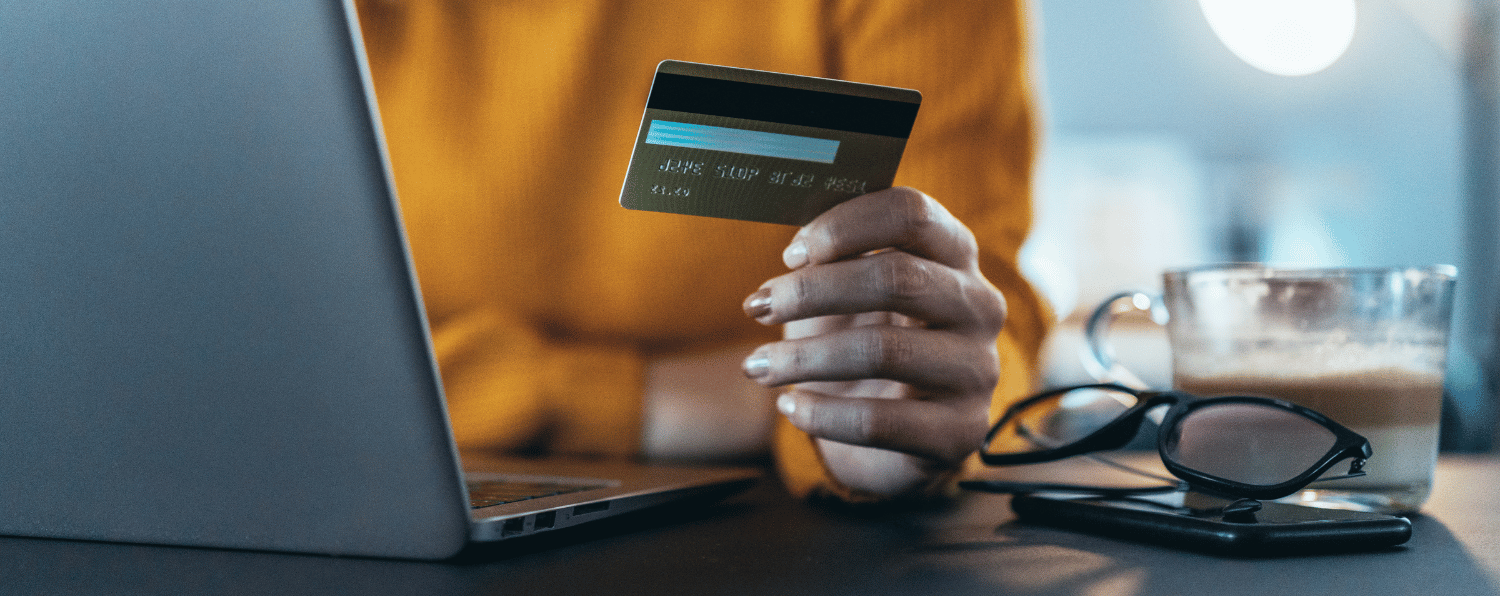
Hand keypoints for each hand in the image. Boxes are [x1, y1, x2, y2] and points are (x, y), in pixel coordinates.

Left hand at [741, 187, 1005, 495]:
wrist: (893, 433)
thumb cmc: (863, 340)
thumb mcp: (849, 292)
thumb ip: (830, 259)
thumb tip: (794, 250)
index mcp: (954, 253)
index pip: (911, 213)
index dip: (843, 227)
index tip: (790, 254)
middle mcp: (978, 306)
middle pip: (896, 278)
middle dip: (812, 291)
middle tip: (759, 307)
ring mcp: (975, 370)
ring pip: (883, 351)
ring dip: (803, 357)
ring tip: (758, 366)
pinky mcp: (959, 432)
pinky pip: (880, 422)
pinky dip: (822, 414)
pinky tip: (790, 408)